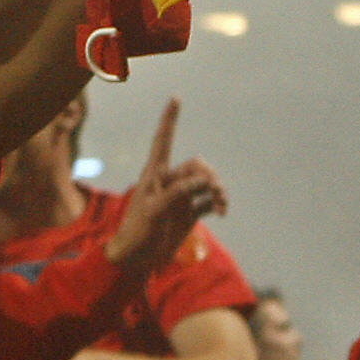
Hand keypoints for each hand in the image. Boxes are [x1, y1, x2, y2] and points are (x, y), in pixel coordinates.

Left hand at [102, 99, 226, 273]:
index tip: (176, 98)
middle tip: (214, 190)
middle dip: (209, 175)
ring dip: (217, 190)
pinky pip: (208, 201)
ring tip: (222, 203)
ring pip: (206, 183)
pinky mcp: (188, 213)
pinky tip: (221, 212)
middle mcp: (168, 182)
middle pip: (196, 166)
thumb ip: (177, 194)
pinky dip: (217, 203)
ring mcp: (180, 197)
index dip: (169, 120)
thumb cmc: (137, 233)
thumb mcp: (154, 211)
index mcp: (154, 175)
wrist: (137, 260)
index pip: (163, 141)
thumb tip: (203, 182)